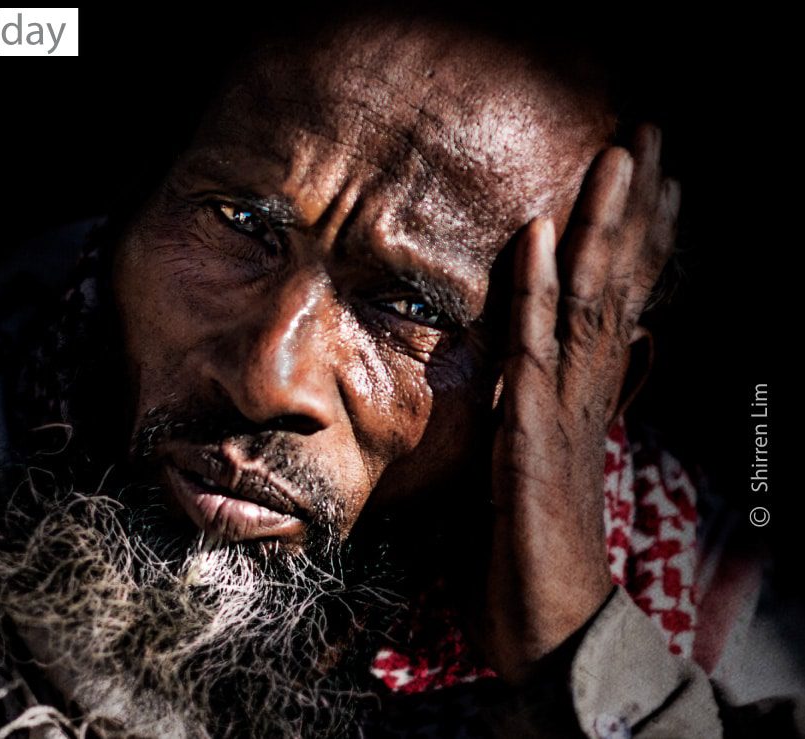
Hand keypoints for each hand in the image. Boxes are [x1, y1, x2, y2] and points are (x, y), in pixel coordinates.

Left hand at [482, 124, 680, 681]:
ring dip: (603, 227)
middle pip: (618, 286)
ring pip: (593, 304)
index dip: (638, 240)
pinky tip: (541, 236)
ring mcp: (566, 414)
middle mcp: (589, 395)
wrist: (553, 631)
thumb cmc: (541, 554)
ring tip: (622, 156)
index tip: (652, 180)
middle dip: (634, 208)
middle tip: (648, 134)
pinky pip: (535, 354)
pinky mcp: (533, 440)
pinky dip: (538, 292)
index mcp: (588, 398)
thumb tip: (547, 368)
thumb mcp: (541, 468)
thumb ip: (546, 412)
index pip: (620, 303)